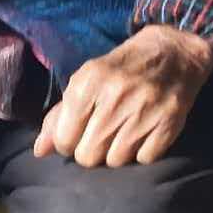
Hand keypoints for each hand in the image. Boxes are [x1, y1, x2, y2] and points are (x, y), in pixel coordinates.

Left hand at [38, 23, 212, 167]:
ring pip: (116, 160)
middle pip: (88, 156)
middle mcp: (115, 95)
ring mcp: (145, 109)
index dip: (69, 142)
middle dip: (92, 150)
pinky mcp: (170, 121)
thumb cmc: (121, 70)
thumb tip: (40, 151)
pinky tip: (145, 133)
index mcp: (88, 82)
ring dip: (118, 152)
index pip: (64, 140)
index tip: (80, 132)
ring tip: (125, 132)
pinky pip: (145, 159)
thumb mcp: (86, 82)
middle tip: (103, 135)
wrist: (173, 52)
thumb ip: (59, 117)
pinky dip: (143, 151)